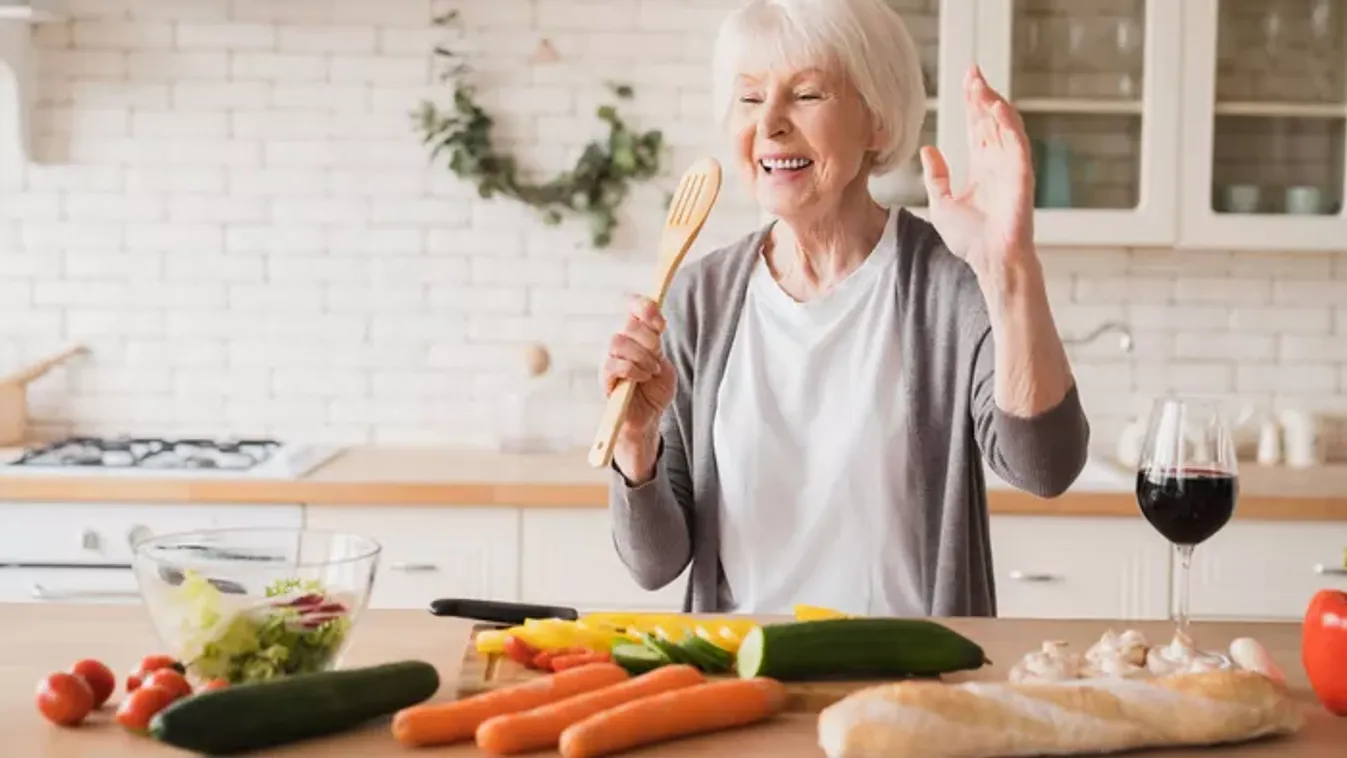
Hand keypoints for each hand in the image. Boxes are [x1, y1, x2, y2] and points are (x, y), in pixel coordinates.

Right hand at [599, 294, 675, 440]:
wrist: (650, 416)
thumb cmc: (656, 390)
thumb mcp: (665, 364)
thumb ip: (658, 344)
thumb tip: (656, 324)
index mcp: (637, 335)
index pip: (634, 307)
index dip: (645, 307)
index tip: (661, 324)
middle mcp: (621, 343)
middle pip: (629, 324)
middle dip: (649, 341)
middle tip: (658, 359)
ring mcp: (610, 359)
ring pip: (619, 342)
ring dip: (641, 357)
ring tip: (651, 372)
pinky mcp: (605, 377)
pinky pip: (613, 364)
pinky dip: (633, 370)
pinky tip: (642, 378)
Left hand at [920, 64, 1035, 278]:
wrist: (988, 261)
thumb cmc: (970, 239)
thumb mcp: (942, 202)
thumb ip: (937, 176)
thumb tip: (928, 150)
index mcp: (982, 167)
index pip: (976, 126)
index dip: (971, 103)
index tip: (965, 80)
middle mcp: (998, 162)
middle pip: (990, 120)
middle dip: (982, 95)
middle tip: (972, 71)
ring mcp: (1011, 167)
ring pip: (1005, 126)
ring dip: (994, 103)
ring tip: (980, 85)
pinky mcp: (1022, 175)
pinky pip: (1018, 143)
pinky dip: (1008, 124)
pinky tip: (996, 108)